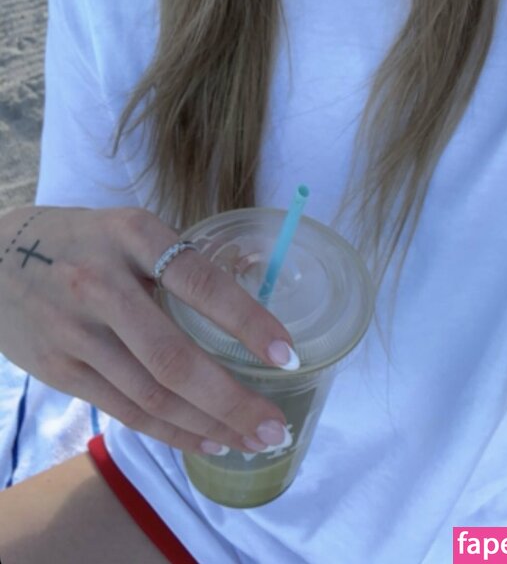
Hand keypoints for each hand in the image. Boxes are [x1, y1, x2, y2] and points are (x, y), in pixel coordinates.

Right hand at [0, 205, 297, 454]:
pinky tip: (205, 439)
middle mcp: (103, 283)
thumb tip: (256, 278)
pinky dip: (171, 432)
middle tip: (275, 426)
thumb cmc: (82, 241)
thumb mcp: (128, 227)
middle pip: (174, 356)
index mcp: (133, 235)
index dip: (247, 322)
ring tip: (250, 439)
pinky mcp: (60, 369)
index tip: (286, 355)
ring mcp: (77, 331)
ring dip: (208, 425)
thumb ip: (182, 256)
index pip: (199, 282)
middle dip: (232, 399)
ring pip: (152, 394)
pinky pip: (125, 410)